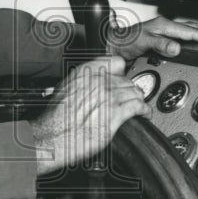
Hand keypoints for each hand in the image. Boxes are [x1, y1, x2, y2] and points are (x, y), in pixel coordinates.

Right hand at [31, 55, 149, 175]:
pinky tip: (144, 114)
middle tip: (130, 97)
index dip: (121, 72)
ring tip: (139, 106)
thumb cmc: (55, 117)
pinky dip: (144, 110)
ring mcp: (109, 97)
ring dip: (139, 99)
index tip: (123, 78)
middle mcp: (99, 81)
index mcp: (86, 72)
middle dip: (130, 89)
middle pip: (127, 79)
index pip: (116, 62)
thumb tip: (92, 82)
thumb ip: (82, 81)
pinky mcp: (116, 115)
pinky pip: (138, 107)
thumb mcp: (64, 88)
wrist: (52, 136)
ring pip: (135, 92)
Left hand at [107, 16, 197, 60]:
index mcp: (163, 25)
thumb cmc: (126, 41)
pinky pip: (178, 37)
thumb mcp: (144, 41)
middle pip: (188, 28)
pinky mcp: (160, 39)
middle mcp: (164, 27)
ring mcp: (162, 33)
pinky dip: (187, 38)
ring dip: (195, 33)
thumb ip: (161, 44)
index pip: (186, 30)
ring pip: (184, 31)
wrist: (113, 45)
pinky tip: (190, 43)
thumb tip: (176, 47)